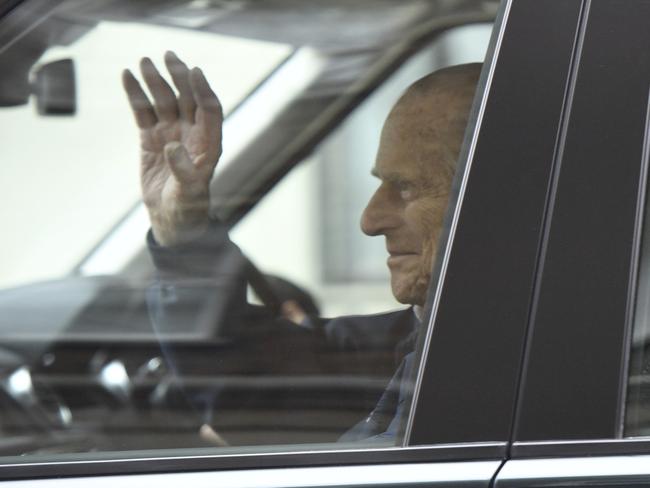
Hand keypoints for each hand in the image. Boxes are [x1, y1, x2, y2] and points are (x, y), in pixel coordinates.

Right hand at [122, 51, 222, 245]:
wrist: (171, 218)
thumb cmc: (187, 208)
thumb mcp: (189, 194)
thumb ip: (184, 171)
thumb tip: (173, 145)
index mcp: (209, 144)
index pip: (209, 110)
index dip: (203, 90)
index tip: (194, 71)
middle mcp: (192, 134)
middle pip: (187, 98)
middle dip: (179, 77)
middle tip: (169, 57)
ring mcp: (171, 133)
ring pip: (164, 101)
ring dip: (155, 81)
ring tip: (144, 62)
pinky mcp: (152, 138)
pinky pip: (143, 112)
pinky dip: (136, 95)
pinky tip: (127, 76)